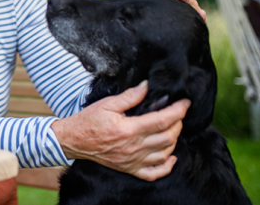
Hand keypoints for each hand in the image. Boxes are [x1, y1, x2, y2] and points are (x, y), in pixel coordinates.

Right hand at [51, 81, 189, 181]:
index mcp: (129, 129)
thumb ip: (130, 96)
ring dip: (174, 140)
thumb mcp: (107, 103)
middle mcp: (133, 147)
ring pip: (165, 153)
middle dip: (178, 123)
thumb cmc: (89, 120)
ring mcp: (132, 160)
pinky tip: (171, 156)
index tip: (184, 103)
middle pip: (168, 137)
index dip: (177, 111)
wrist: (74, 140)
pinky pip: (154, 173)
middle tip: (178, 113)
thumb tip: (147, 86)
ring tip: (173, 128)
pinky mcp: (129, 168)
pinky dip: (167, 166)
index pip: (162, 120)